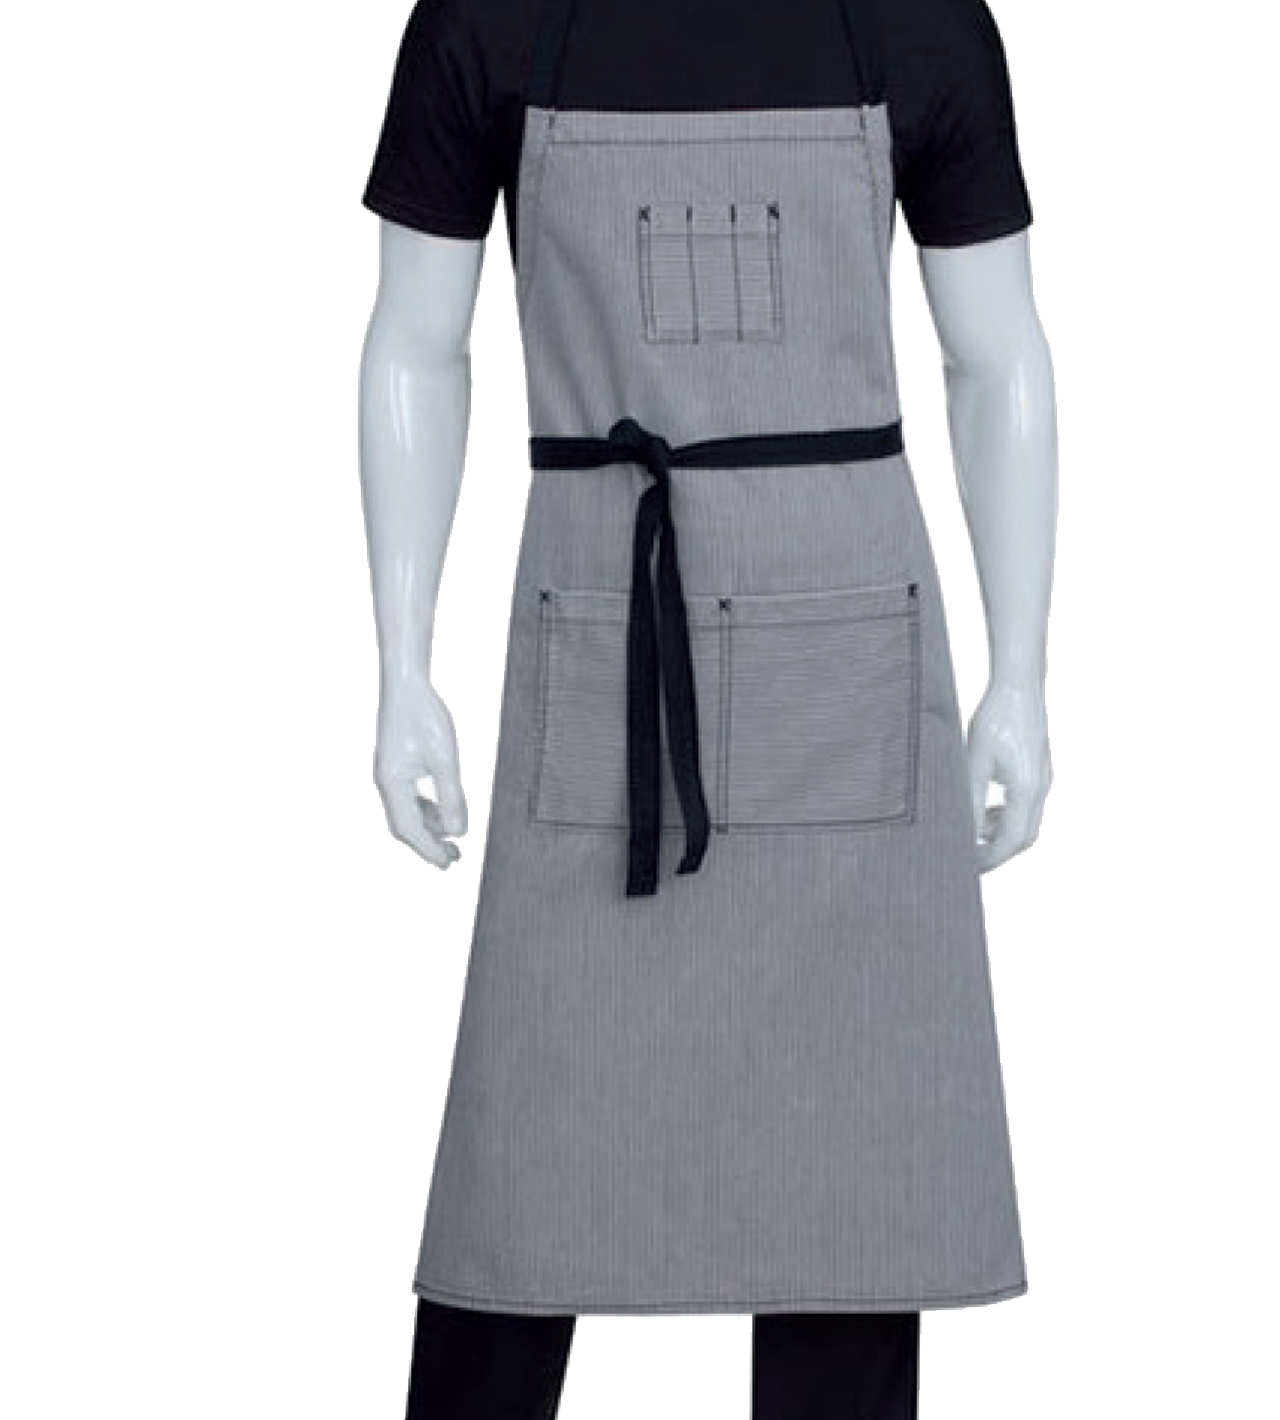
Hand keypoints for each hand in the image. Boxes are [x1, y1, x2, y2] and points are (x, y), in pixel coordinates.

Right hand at [373, 675, 467, 869]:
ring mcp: (388, 773)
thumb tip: (458, 832)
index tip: (448, 865)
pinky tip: (443, 810)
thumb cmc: (425, 715)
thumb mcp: (446, 759)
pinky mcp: (395, 764)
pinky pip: (408, 797)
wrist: (406, 683)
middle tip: (453, 859)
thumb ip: (452, 796)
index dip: (429, 850)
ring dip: (429, 827)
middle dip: (428, 844)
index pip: (410, 829)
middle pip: (404, 826)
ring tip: (453, 837)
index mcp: (392, 782)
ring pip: (406, 812)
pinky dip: (426, 808)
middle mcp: (385, 781)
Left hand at [965, 681, 1051, 871]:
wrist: (1020, 686)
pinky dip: (1007, 815)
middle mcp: (1041, 788)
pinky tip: (985, 808)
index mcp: (1026, 790)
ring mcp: (1044, 779)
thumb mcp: (973, 761)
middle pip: (1025, 838)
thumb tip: (964, 832)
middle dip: (998, 852)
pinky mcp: (1040, 769)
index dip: (989, 859)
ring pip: (1027, 822)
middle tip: (971, 857)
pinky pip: (1028, 805)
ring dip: (1001, 833)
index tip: (967, 867)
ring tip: (973, 831)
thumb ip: (971, 799)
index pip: (1010, 841)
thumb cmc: (994, 719)